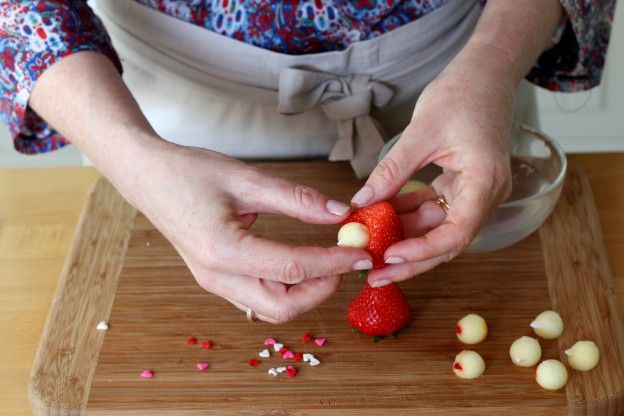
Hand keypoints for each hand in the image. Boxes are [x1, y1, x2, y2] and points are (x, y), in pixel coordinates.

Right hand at [129, 143, 371, 322]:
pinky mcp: (216, 280)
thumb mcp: (247, 179)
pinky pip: (258, 297)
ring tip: (329, 261)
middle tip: (346, 260)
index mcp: (222, 251)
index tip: (362, 251)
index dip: (334, 262)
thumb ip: (297, 198)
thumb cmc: (190, 172)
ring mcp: (214, 283)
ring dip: (306, 292)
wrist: (147, 178)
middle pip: (283, 306)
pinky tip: (302, 264)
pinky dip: (287, 288)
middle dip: (322, 289)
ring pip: (272, 307)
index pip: (293, 268)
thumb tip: (340, 214)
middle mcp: (217, 277)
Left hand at [351, 64, 514, 285]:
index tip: (388, 257)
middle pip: (446, 241)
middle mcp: (484, 194)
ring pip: (436, 227)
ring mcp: (473, 191)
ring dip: (403, 236)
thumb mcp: (422, 133)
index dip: (422, 251)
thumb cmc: (463, 93)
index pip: (457, 234)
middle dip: (409, 259)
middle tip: (374, 274)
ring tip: (369, 247)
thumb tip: (361, 202)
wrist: (485, 72)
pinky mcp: (460, 184)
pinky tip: (378, 216)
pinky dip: (406, 214)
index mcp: (485, 182)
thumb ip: (392, 172)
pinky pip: (432, 209)